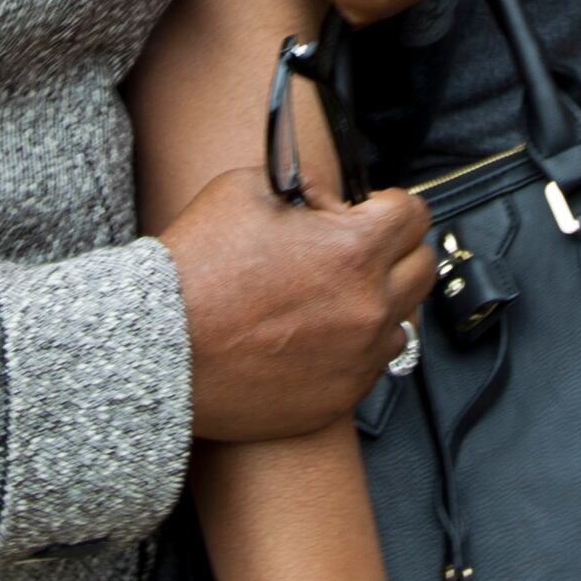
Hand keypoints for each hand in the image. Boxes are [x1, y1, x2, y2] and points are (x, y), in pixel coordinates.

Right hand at [165, 165, 435, 442]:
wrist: (158, 351)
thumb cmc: (195, 268)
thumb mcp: (246, 189)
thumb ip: (303, 183)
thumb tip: (330, 198)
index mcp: (354, 251)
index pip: (414, 214)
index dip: (385, 204)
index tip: (361, 211)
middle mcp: (369, 307)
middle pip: (422, 267)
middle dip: (395, 249)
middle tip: (354, 249)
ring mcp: (358, 358)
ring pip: (402, 320)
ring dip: (378, 302)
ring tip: (331, 297)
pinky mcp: (339, 398)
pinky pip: (371, 364)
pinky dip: (353, 347)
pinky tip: (313, 336)